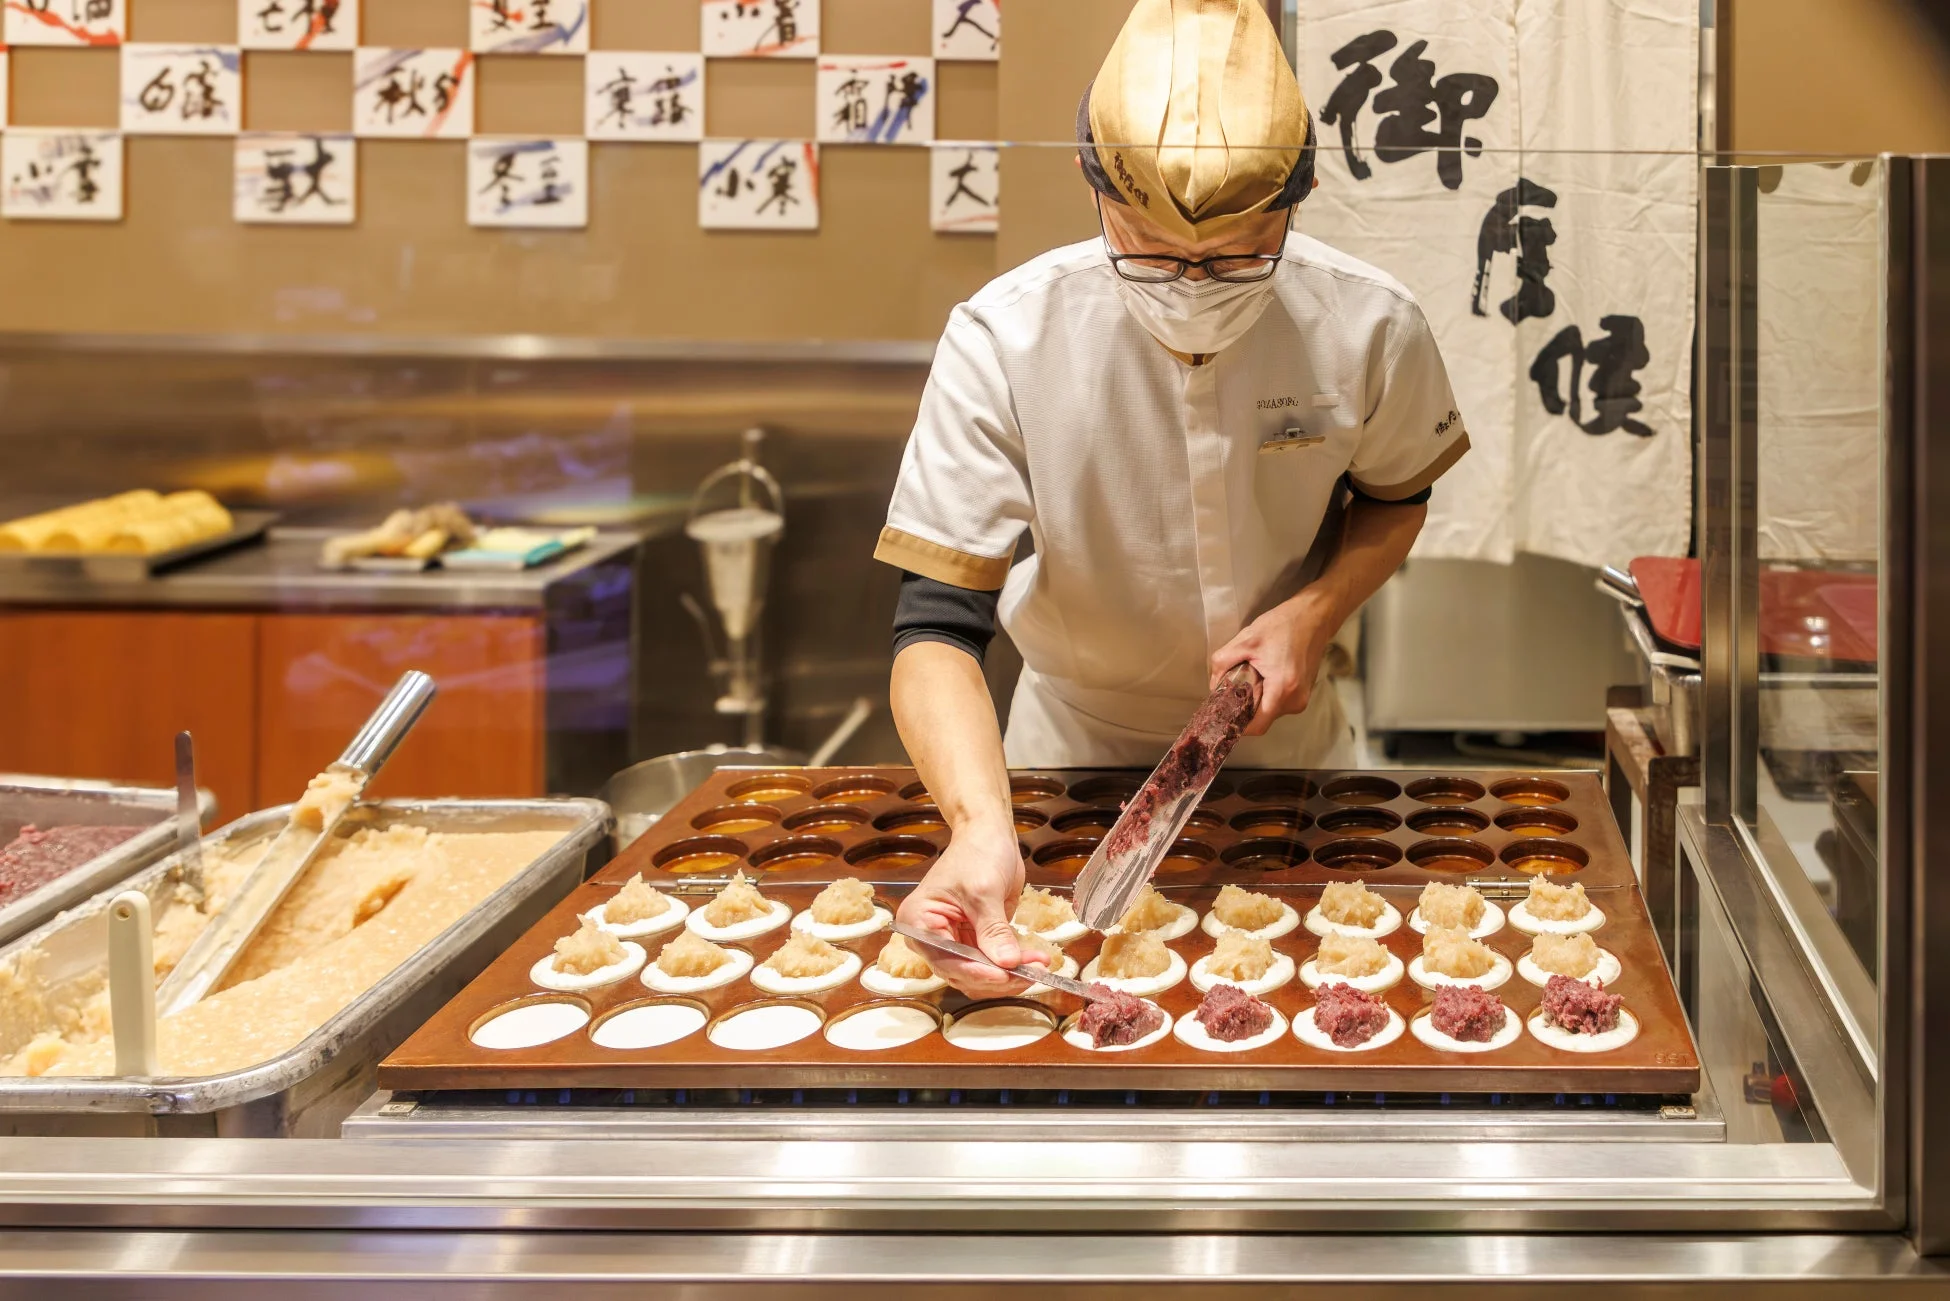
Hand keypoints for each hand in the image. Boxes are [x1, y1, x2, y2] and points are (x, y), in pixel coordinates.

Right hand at [895, 819, 1049, 996]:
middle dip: (999, 976)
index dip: (977, 972)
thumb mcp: (984, 891)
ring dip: (1010, 975)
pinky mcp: (975, 942)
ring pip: (980, 974)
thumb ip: (994, 930)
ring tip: (1039, 966)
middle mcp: (932, 938)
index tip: (1005, 975)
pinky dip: (1013, 965)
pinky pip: (992, 964)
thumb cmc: (977, 853)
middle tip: (1032, 972)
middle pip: (963, 973)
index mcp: (919, 922)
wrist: (989, 836)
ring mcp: (954, 941)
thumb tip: (1007, 963)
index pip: (946, 959)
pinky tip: (1035, 960)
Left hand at [1210, 589, 1337, 736]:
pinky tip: (1262, 677)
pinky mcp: (1303, 694)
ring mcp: (1302, 699)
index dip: (1237, 725)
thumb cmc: (1282, 625)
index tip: (1222, 715)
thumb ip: (1223, 663)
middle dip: (1244, 709)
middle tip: (1231, 689)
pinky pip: (1278, 704)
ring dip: (1256, 701)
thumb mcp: (1246, 640)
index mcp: (1282, 689)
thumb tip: (1213, 686)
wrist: (1313, 617)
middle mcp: (1295, 700)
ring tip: (1250, 677)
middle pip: (1262, 719)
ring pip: (1270, 712)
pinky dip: (1267, 696)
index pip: (1257, 726)